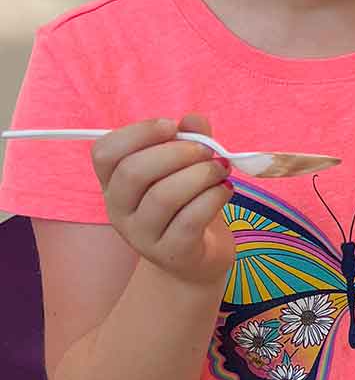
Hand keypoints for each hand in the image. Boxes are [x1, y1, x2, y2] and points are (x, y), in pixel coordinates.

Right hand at [91, 114, 234, 289]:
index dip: (138, 133)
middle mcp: (119, 210)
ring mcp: (142, 236)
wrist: (197, 259)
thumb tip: (192, 120)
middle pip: (133, 172)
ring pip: (163, 196)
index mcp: (113, 183)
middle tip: (207, 150)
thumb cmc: (187, 203)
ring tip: (221, 169)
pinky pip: (190, 219)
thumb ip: (189, 137)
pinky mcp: (172, 253)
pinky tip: (226, 190)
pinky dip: (213, 197)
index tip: (172, 126)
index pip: (105, 152)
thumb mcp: (186, 166)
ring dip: (200, 174)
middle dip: (177, 152)